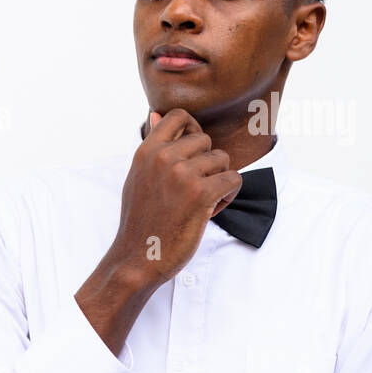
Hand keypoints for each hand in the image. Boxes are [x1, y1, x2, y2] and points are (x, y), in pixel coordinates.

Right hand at [108, 108, 241, 285]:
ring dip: (218, 181)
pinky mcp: (200, 193)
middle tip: (192, 190)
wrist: (137, 259)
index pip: (179, 116)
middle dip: (206, 164)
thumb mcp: (137, 177)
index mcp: (146, 151)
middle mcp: (163, 158)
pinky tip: (211, 209)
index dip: (192, 131)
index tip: (190, 155)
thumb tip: (155, 113)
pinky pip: (234, 179)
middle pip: (206, 140)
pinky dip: (228, 195)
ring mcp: (181, 174)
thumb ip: (151, 147)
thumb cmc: (140, 221)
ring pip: (222, 160)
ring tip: (200, 202)